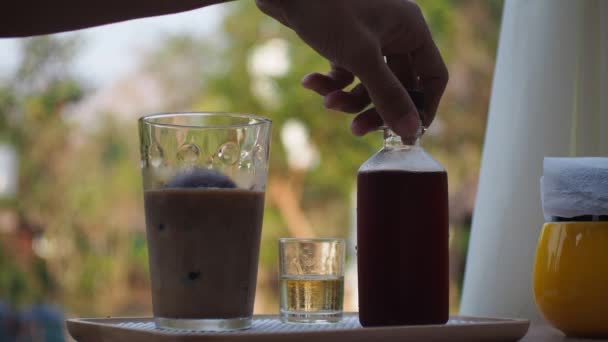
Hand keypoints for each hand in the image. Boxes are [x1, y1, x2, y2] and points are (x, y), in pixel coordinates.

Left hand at [256, 0, 447, 138]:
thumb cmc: (327, 7)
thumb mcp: (360, 56)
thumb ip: (387, 95)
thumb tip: (411, 131)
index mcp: (410, 30)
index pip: (432, 76)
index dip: (422, 107)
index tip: (407, 134)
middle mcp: (394, 34)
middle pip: (398, 86)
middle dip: (375, 109)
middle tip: (357, 130)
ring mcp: (368, 39)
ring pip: (369, 84)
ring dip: (347, 99)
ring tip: (327, 102)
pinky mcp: (343, 42)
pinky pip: (346, 74)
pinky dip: (330, 83)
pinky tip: (310, 82)